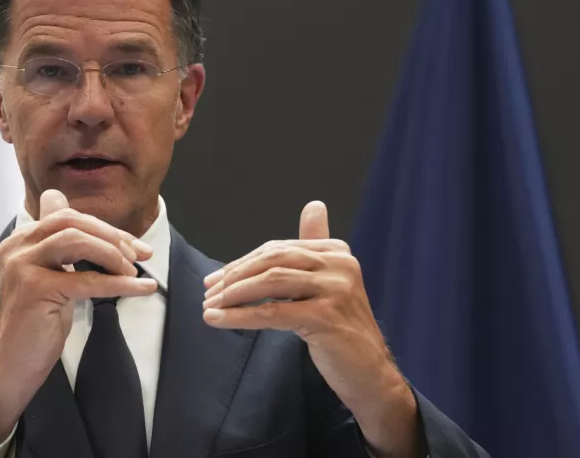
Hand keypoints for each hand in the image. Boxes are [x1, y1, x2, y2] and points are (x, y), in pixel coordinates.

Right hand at [0, 189, 156, 452]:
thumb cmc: (37, 324)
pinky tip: (143, 288)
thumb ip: (65, 251)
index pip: (66, 215)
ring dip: (113, 253)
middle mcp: (17, 246)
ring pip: (78, 241)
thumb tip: (98, 228)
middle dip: (112, 235)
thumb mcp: (52, 277)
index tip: (132, 244)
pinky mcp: (35, 288)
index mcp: (20, 240)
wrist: (12, 366)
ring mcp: (23, 265)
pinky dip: (120, 283)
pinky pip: (87, 279)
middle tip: (141, 254)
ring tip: (134, 271)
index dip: (103, 226)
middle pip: (72, 221)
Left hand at [202, 201, 422, 457]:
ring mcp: (335, 289)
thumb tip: (314, 205)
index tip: (216, 279)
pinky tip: (217, 319)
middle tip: (208, 291)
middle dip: (234, 276)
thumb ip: (317, 248)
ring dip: (232, 294)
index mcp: (338, 252)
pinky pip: (272, 313)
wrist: (370, 373)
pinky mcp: (325, 316)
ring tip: (209, 306)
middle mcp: (340, 265)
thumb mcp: (330, 283)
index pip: (278, 249)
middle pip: (272, 260)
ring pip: (270, 282)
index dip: (243, 263)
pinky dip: (240, 316)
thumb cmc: (343, 330)